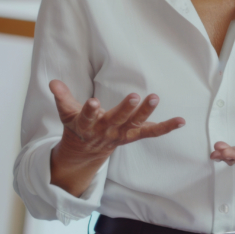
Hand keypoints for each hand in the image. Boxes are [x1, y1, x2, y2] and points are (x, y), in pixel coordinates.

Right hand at [51, 79, 185, 160]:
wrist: (85, 152)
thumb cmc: (77, 126)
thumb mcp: (66, 114)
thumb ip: (62, 98)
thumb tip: (53, 82)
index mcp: (88, 125)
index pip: (87, 118)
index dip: (90, 111)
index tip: (93, 102)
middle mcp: (106, 131)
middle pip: (117, 119)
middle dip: (126, 109)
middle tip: (135, 96)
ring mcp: (122, 134)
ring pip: (136, 124)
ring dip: (146, 112)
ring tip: (155, 97)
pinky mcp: (133, 135)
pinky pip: (152, 132)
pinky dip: (167, 127)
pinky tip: (181, 121)